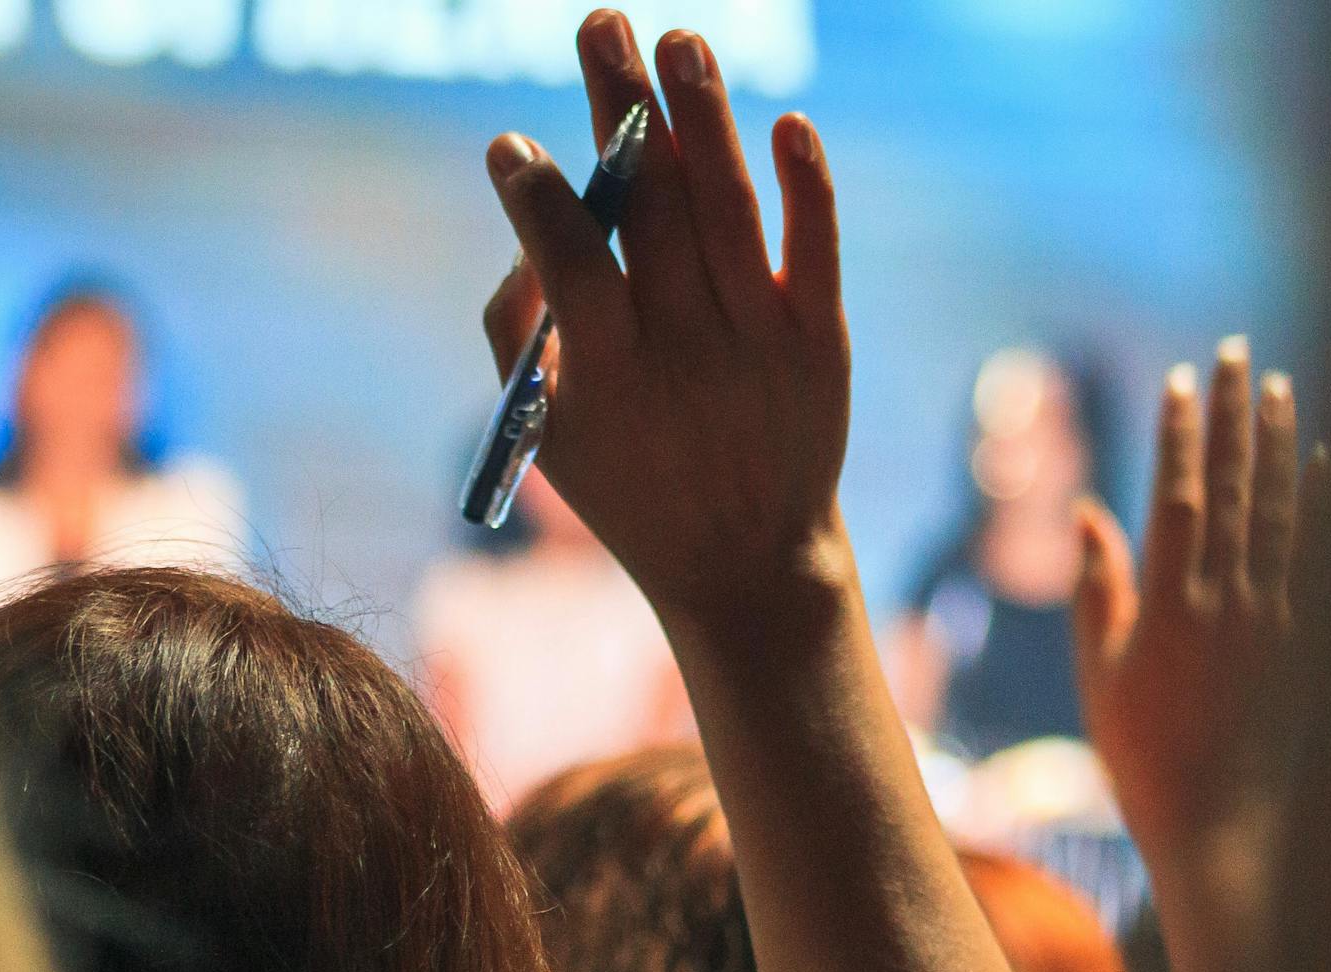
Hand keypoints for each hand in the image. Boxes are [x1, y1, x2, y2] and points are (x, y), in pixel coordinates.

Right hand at [481, 10, 851, 622]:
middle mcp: (689, 350)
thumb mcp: (545, 431)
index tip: (511, 144)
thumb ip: (516, 329)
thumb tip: (530, 224)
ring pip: (730, 209)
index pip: (574, 264)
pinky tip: (785, 123)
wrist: (748, 560)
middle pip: (654, 210)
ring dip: (705, 115)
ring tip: (679, 40)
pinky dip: (805, 185)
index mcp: (610, 375)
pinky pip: (815, 248)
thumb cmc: (628, 480)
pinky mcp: (819, 339)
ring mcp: (761, 341)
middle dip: (621, 107)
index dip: (541, 199)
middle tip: (601, 21)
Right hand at [1072, 338, 1319, 866]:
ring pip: (1280, 511)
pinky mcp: (1308, 641)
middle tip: (1236, 352)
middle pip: (1233, 487)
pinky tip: (1325, 461)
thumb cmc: (1143, 756)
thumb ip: (1101, 589)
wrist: (1219, 825)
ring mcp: (1275, 620)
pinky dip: (1322, 504)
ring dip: (1278, 443)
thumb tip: (1091, 514)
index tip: (1180, 380)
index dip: (1179, 434)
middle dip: (1233, 415)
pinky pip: (1319, 557)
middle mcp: (1228, 603)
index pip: (1176, 496)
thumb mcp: (1101, 674)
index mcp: (1169, 608)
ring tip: (1278, 387)